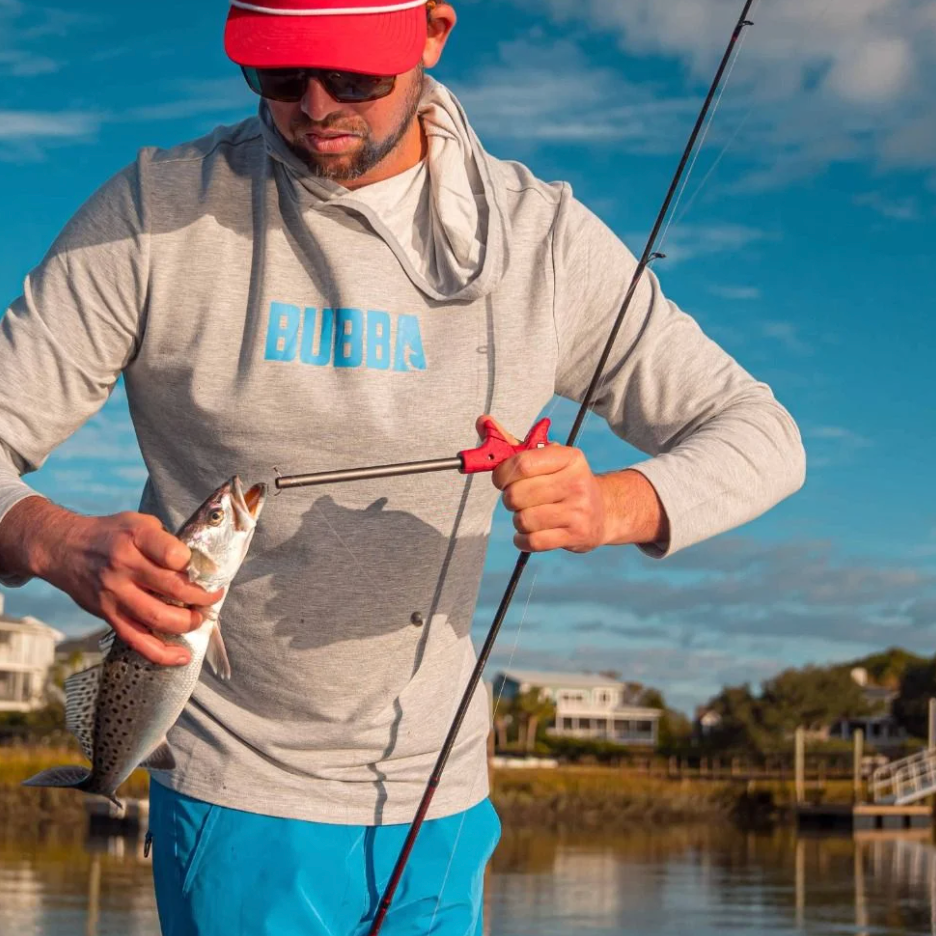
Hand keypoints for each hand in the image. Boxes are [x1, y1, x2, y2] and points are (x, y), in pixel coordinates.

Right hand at [5, 500, 222, 665]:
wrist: (62, 548)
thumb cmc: (110, 535)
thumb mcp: (138, 522)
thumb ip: (165, 540)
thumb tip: (195, 565)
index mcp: (136, 538)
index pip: (174, 554)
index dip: (193, 564)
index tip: (204, 568)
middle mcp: (124, 566)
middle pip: (173, 588)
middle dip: (201, 597)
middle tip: (213, 597)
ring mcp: (115, 593)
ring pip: (158, 617)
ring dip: (187, 622)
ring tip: (199, 618)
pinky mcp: (108, 615)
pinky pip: (137, 640)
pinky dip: (162, 653)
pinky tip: (182, 656)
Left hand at [485, 416, 608, 552]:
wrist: (604, 511)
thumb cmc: (565, 481)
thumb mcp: (546, 458)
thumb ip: (511, 443)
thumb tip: (482, 422)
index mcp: (568, 457)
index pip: (521, 464)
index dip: (502, 474)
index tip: (501, 478)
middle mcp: (576, 482)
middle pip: (517, 495)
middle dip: (509, 499)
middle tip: (519, 498)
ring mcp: (578, 511)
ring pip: (523, 520)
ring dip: (518, 520)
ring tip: (529, 515)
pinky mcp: (576, 535)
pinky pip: (532, 541)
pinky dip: (523, 539)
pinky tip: (531, 532)